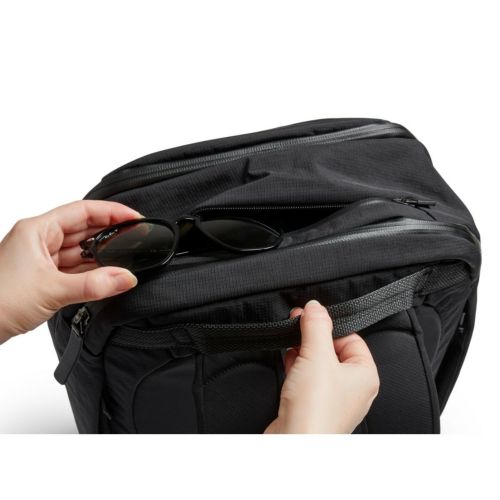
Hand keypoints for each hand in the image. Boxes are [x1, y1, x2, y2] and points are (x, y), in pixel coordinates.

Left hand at [0, 200, 141, 343]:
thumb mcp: (51, 290)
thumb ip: (94, 285)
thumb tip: (126, 278)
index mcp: (37, 230)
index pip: (82, 211)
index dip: (111, 212)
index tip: (134, 218)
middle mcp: (38, 241)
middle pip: (83, 230)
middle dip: (109, 235)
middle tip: (136, 240)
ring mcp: (39, 260)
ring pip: (79, 252)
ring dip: (100, 258)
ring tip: (124, 262)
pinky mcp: (41, 278)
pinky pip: (73, 270)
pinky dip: (90, 274)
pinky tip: (104, 278)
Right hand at [264, 299, 379, 433]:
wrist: (294, 444)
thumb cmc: (315, 409)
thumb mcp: (317, 356)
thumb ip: (317, 326)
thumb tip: (315, 307)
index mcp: (365, 375)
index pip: (352, 338)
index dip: (331, 324)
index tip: (312, 314)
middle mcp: (352, 388)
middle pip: (334, 349)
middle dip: (314, 335)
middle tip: (298, 321)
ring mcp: (331, 398)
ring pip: (319, 363)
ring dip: (303, 348)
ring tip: (290, 335)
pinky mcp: (312, 404)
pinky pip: (306, 377)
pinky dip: (296, 364)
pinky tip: (286, 355)